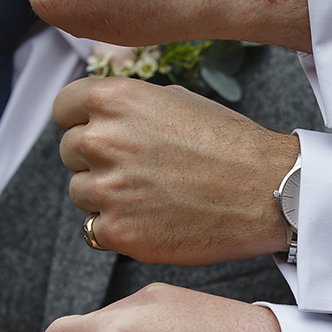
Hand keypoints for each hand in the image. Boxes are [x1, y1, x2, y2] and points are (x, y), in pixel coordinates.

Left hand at [54, 76, 298, 264]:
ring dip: (107, 195)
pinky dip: (119, 227)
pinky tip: (154, 218)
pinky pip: (96, 229)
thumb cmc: (231, 145)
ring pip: (81, 193)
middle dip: (97, 159)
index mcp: (115, 100)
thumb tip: (100, 117)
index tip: (97, 132)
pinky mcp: (118, 231)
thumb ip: (129, 107)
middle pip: (69, 152)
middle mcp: (103, 140)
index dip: (82, 121)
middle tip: (140, 168)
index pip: (64, 108)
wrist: (267, 192)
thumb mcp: (176, 100)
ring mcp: (107, 189)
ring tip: (153, 194)